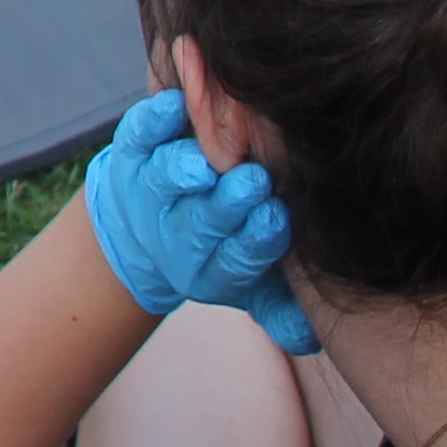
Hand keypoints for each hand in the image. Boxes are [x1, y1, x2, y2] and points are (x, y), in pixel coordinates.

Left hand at [83, 91, 317, 353]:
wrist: (145, 223)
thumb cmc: (228, 246)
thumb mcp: (255, 285)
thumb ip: (283, 307)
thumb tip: (312, 339)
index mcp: (210, 269)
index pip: (236, 261)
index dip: (255, 242)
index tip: (277, 220)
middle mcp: (178, 232)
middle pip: (201, 222)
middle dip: (227, 205)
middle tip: (254, 185)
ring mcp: (152, 188)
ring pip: (166, 180)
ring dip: (184, 170)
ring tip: (206, 164)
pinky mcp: (134, 149)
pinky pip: (139, 135)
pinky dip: (153, 121)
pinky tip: (173, 108)